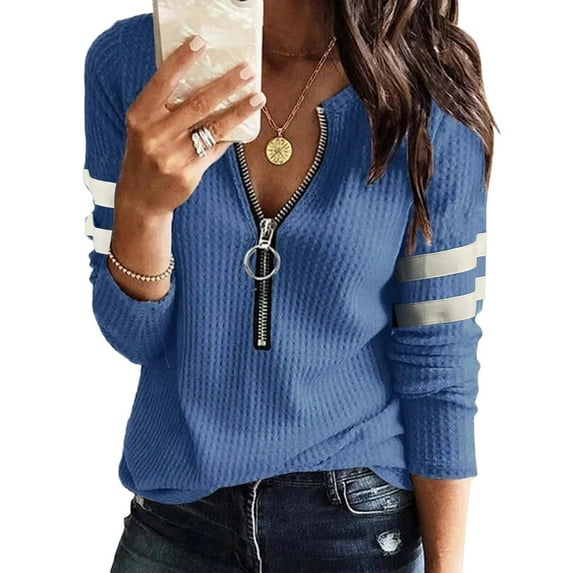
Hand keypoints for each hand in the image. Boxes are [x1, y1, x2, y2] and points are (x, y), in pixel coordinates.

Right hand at [117, 34, 265, 216]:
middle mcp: (153, 136)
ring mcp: (171, 157)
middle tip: (246, 70)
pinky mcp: (187, 175)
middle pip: (197, 104)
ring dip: (239, 110)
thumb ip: (166, 108)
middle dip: (225, 85)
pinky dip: (230, 136)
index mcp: (140, 117)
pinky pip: (215, 150)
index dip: (182, 61)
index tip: (201, 43)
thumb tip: (206, 82)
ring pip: (213, 128)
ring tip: (257, 97)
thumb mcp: (145, 128)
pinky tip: (245, 126)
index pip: (162, 82)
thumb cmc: (146, 155)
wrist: (140, 198)